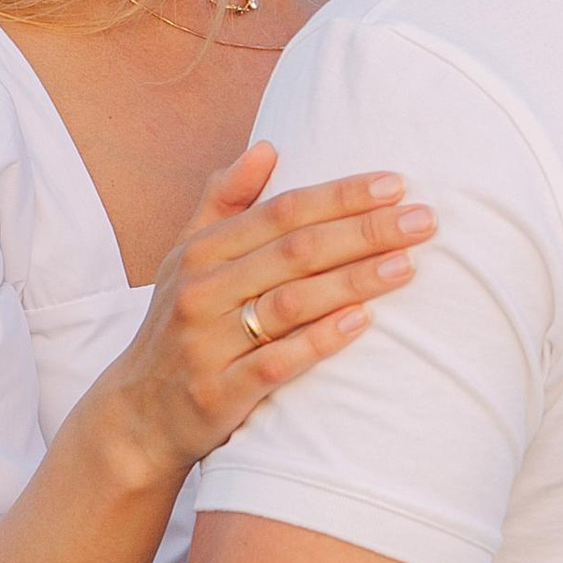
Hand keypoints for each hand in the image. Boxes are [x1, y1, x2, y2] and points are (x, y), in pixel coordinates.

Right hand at [89, 145, 436, 485]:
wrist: (138, 415)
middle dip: (364, 232)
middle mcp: (201, 291)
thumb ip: (223, 201)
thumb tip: (267, 147)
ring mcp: (208, 344)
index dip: (340, 196)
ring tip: (407, 265)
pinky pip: (277, 362)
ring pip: (291, 303)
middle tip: (424, 221)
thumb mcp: (186, 258)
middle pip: (295, 252)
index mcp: (199, 252)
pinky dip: (320, 340)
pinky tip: (362, 323)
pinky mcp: (218, 392)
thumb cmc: (179, 325)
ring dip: (354, 281)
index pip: (281, 211)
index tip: (396, 184)